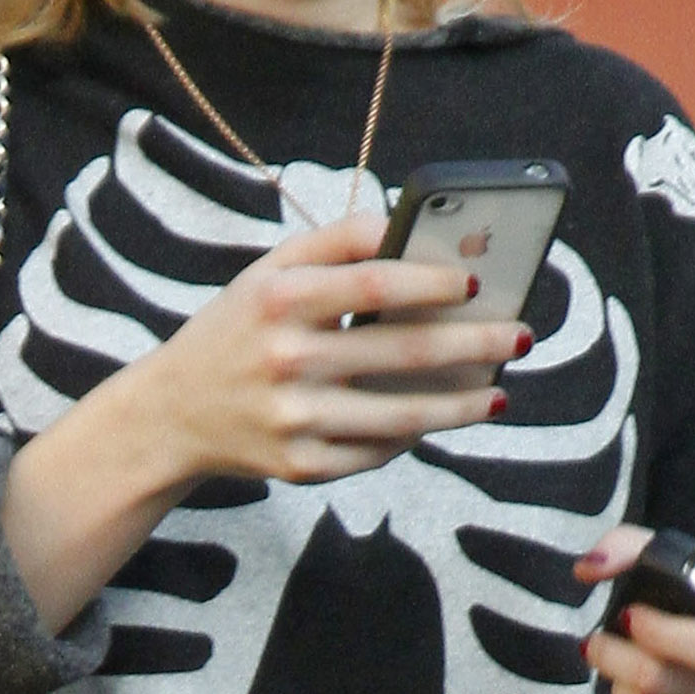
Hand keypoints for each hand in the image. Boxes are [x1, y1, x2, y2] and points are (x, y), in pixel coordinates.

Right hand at [120, 210, 524, 491]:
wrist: (173, 412)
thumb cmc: (238, 329)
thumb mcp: (271, 271)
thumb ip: (339, 242)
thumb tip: (412, 227)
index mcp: (281, 299)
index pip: (373, 283)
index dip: (431, 282)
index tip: (476, 283)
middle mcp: (286, 359)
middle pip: (401, 353)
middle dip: (474, 345)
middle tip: (521, 336)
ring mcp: (293, 419)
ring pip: (400, 417)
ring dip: (460, 407)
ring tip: (497, 394)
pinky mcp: (299, 467)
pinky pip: (374, 453)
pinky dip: (411, 438)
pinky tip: (437, 422)